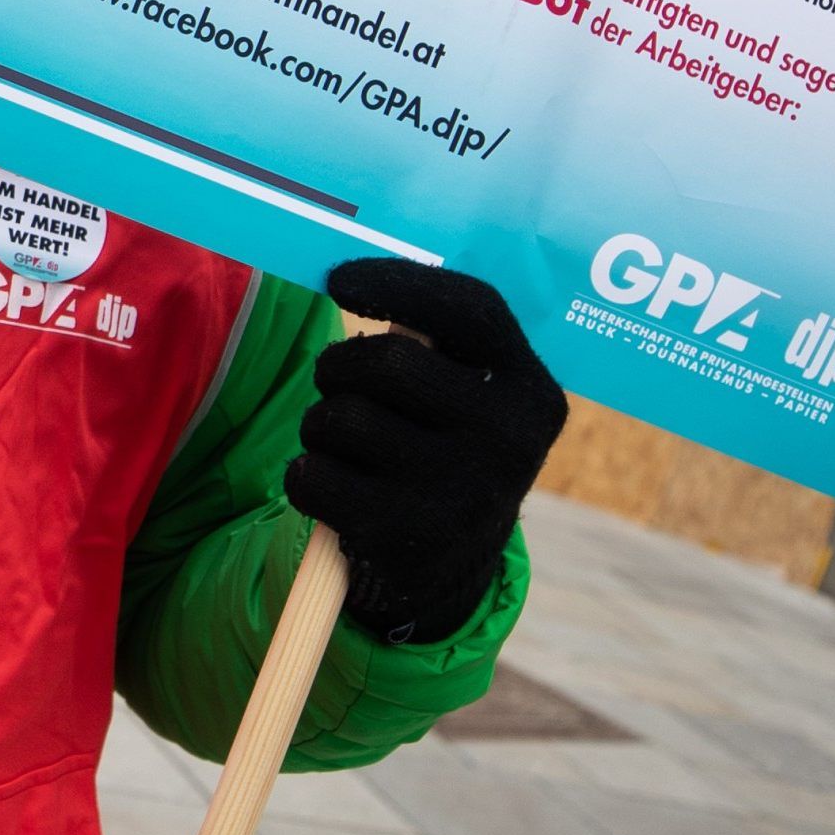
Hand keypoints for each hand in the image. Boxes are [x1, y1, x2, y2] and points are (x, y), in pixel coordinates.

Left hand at [286, 258, 567, 643]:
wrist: (450, 562)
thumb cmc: (440, 444)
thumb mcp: (467, 393)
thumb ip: (432, 338)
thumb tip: (346, 271)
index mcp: (531, 389)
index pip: (470, 307)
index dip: (397, 282)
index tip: (338, 280)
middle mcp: (510, 440)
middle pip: (386, 362)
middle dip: (338, 366)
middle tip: (336, 382)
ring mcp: (463, 494)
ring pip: (340, 418)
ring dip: (318, 425)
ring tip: (344, 444)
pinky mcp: (408, 539)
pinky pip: (312, 477)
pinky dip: (304, 476)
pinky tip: (334, 488)